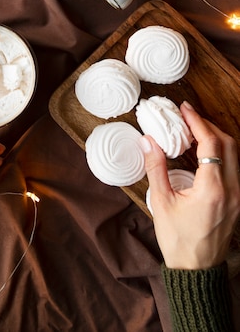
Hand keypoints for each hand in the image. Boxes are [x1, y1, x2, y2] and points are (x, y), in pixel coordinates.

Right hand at [141, 101, 239, 269]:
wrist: (196, 270)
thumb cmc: (178, 239)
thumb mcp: (162, 202)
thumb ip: (156, 167)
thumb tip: (148, 140)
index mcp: (213, 189)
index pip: (210, 143)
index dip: (197, 121)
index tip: (185, 108)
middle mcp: (232, 190)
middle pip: (228, 143)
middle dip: (208, 125)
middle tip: (189, 116)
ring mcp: (239, 196)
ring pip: (235, 154)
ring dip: (217, 137)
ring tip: (195, 129)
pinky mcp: (238, 201)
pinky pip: (235, 167)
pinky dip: (221, 152)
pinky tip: (204, 151)